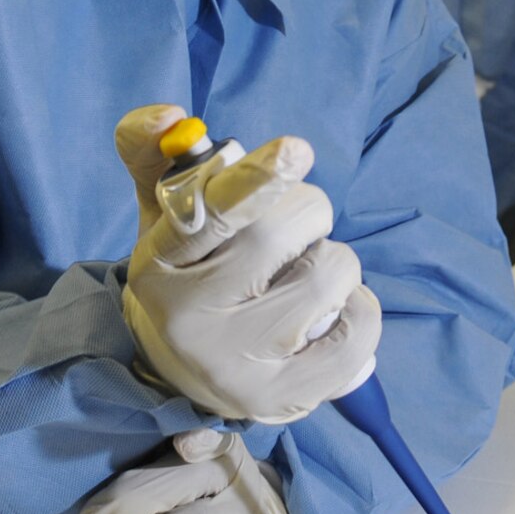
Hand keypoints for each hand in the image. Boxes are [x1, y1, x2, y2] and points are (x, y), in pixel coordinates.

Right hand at [112, 109, 379, 423]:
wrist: (182, 374)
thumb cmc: (189, 275)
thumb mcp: (161, 216)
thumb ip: (155, 154)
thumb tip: (169, 115)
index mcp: (158, 266)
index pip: (211, 213)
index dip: (257, 178)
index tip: (296, 150)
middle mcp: (191, 321)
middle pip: (280, 230)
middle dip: (306, 209)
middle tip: (294, 227)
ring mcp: (239, 367)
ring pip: (328, 273)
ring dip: (332, 258)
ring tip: (301, 274)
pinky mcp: (287, 399)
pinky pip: (359, 328)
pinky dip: (359, 304)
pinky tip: (330, 311)